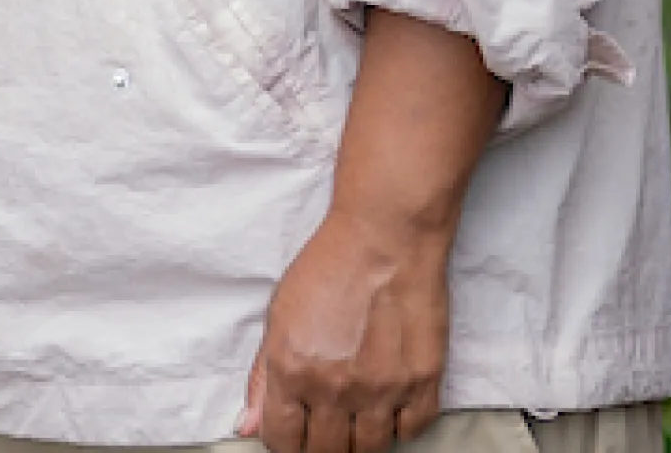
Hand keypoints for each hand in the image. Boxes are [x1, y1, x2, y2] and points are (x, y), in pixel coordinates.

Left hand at [236, 203, 453, 452]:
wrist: (385, 239)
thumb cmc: (327, 269)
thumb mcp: (278, 316)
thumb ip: (262, 377)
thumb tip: (247, 427)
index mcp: (292, 370)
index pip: (282, 441)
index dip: (284, 441)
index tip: (292, 431)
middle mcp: (335, 388)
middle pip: (326, 452)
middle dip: (319, 444)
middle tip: (324, 424)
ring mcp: (383, 389)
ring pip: (368, 449)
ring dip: (358, 438)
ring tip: (354, 413)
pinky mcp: (423, 382)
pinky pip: (411, 432)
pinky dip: (399, 425)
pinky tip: (388, 403)